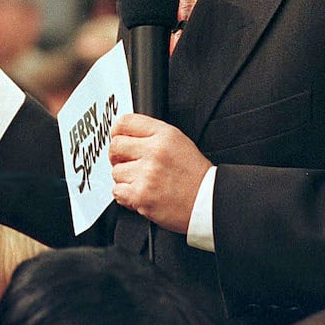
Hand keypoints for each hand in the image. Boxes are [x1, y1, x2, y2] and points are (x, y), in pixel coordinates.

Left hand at [108, 113, 210, 233]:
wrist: (208, 202)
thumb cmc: (194, 175)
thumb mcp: (178, 142)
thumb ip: (151, 135)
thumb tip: (125, 134)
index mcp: (164, 135)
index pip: (125, 123)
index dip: (118, 132)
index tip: (119, 139)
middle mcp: (154, 151)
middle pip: (115, 146)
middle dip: (118, 156)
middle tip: (129, 164)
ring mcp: (147, 174)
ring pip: (116, 171)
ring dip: (126, 179)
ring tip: (143, 182)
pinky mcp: (141, 195)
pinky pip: (117, 191)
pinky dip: (126, 195)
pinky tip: (141, 193)